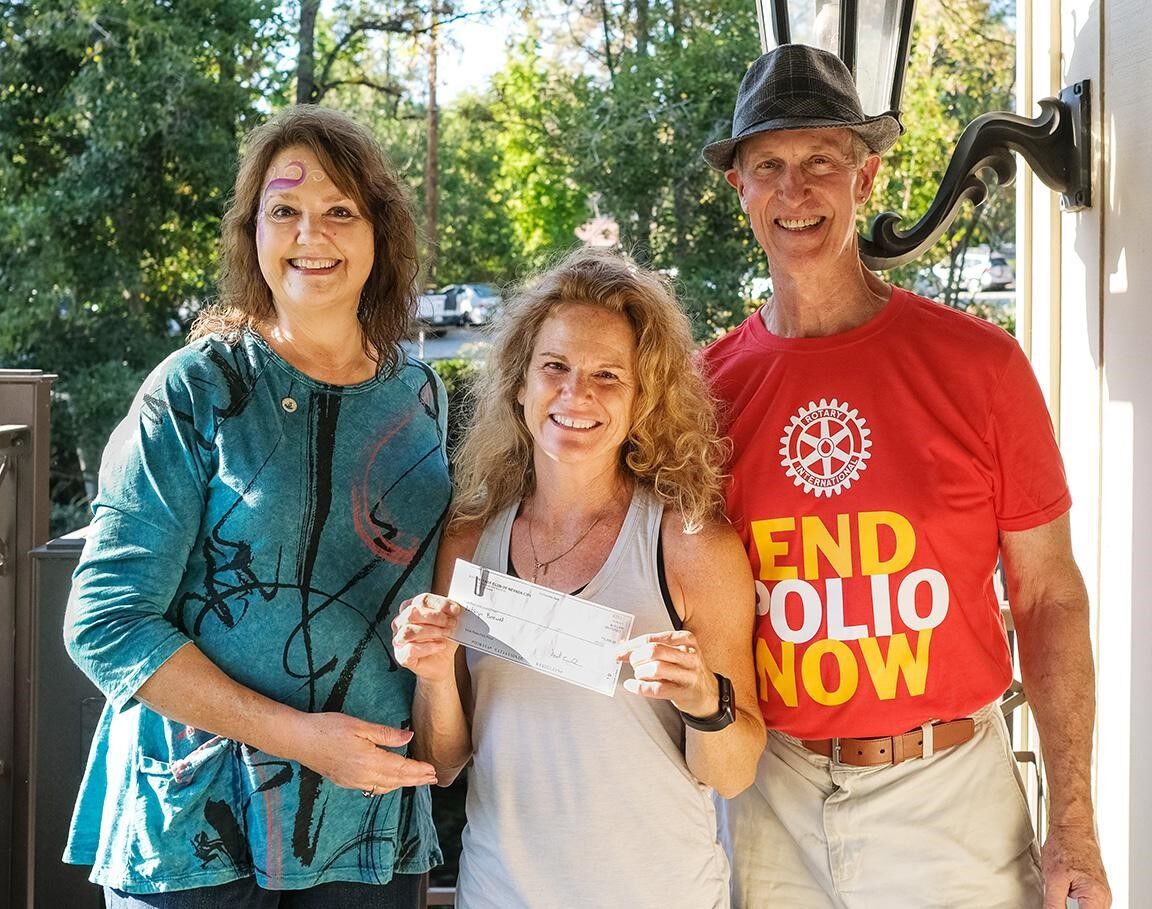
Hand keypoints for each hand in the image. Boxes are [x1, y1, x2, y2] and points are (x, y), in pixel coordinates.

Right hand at [291, 712, 436, 792]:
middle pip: (396, 781)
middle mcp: (363, 776)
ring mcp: (353, 781)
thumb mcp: (360, 726)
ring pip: (385, 787)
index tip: (433, 771)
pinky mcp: (345, 781)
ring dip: (403, 784)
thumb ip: (386, 734)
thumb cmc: (328, 728)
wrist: (299, 740)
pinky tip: (392, 781)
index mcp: (369, 761)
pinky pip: (373, 788)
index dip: (418, 771)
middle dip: (416, 780)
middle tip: (433, 779)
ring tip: (417, 780)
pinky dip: (388, 786)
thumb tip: (409, 737)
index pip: (401, 769)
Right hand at [392, 593, 460, 682]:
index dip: (440, 603)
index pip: (422, 599)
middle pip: (412, 612)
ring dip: (431, 631)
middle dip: (435, 617)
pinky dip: (427, 647)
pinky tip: (440, 646)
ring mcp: (398, 639)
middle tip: (451, 623)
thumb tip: (457, 608)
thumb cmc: (443, 640)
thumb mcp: (449, 623)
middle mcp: (401, 622)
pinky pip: (410, 649)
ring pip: (409, 631)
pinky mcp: (401, 656)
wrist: (442, 662)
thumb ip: (451, 614)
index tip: (455, 610)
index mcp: (411, 608)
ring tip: (446, 634)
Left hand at [617, 629, 716, 716]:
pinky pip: (657, 689)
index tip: (618, 651)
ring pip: (655, 669)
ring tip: (639, 675)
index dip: (632, 645)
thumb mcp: (677, 652)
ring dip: (640, 673)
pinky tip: (632, 685)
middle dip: (636, 658)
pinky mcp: (684, 692)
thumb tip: (623, 647)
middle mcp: (689, 656)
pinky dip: (640, 688)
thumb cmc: (687, 670)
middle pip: (653, 651)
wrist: (709, 694)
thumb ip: (653, 647)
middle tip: (633, 664)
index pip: (652, 638)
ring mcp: (688, 675)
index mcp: (686, 640)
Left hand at [1041, 821, 1110, 907]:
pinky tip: (1064, 894)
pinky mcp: (1093, 888)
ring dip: (1072, 906)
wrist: (1072, 827)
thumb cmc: (1066, 844)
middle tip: (1056, 900)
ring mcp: (1100, 893)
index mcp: (1096, 897)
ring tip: (1060, 891)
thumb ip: (1054, 904)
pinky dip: (1074, 902)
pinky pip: (1085, 904)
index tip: (1058, 907)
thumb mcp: (1053, 878)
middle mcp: (1103, 897)